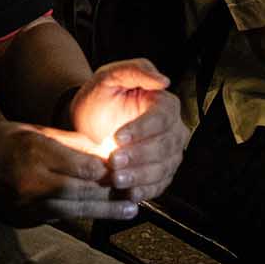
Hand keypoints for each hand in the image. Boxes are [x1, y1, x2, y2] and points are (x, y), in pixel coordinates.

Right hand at [0, 119, 137, 222]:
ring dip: (106, 211)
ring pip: (77, 210)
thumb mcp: (27, 129)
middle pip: (84, 191)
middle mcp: (33, 182)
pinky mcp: (27, 220)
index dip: (108, 168)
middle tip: (138, 191)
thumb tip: (100, 149)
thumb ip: (65, 141)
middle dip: (112, 192)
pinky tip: (99, 212)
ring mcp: (29, 206)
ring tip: (130, 211)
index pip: (83, 166)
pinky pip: (61, 217)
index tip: (126, 164)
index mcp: (32, 153)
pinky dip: (82, 213)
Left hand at [66, 60, 184, 200]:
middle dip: (138, 156)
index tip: (118, 137)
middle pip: (163, 147)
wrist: (90, 120)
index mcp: (165, 105)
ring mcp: (170, 154)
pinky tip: (129, 193)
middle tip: (113, 162)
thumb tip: (164, 80)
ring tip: (117, 179)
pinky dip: (145, 191)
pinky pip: (159, 185)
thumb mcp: (110, 75)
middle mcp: (174, 131)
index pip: (160, 119)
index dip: (141, 129)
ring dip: (140, 176)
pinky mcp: (161, 173)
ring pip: (162, 169)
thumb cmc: (101, 95)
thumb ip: (135, 70)